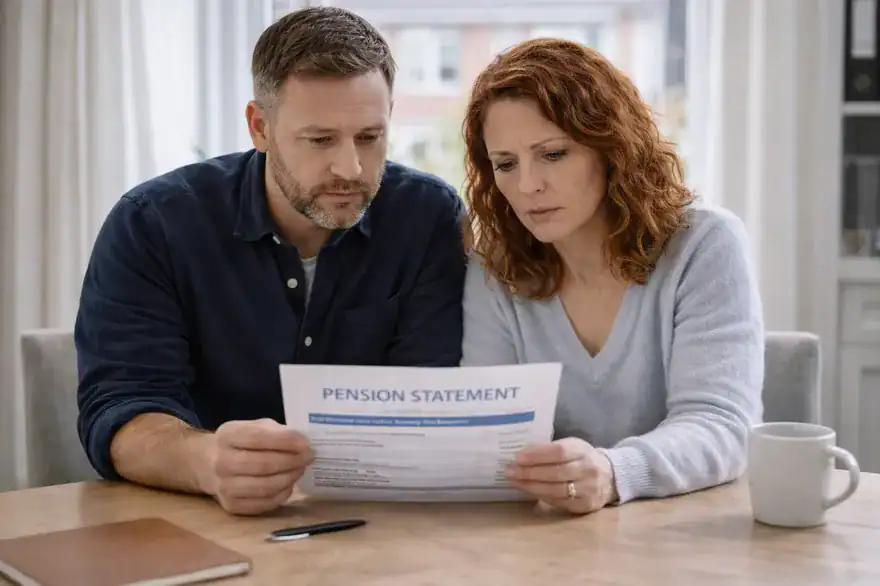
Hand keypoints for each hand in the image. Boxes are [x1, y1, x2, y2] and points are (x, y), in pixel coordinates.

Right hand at [198, 418, 314, 515]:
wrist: (207, 464)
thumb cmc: (240, 442)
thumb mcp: (254, 427)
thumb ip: (276, 431)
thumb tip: (302, 442)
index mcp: (227, 436)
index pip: (260, 438)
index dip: (286, 441)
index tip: (306, 444)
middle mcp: (222, 463)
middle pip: (264, 465)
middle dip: (292, 461)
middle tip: (309, 457)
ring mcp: (225, 487)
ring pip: (266, 486)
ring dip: (290, 477)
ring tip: (300, 469)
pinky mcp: (232, 506)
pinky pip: (265, 503)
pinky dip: (282, 494)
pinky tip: (288, 483)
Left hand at [505, 437, 617, 514]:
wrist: (611, 477)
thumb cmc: (582, 458)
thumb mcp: (573, 446)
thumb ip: (551, 449)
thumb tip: (521, 455)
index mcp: (583, 450)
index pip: (559, 452)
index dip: (537, 455)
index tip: (517, 457)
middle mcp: (588, 470)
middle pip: (555, 473)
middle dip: (529, 473)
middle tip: (508, 471)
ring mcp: (589, 490)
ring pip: (555, 490)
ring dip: (531, 486)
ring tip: (513, 481)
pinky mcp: (585, 506)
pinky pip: (559, 502)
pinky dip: (541, 496)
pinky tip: (528, 490)